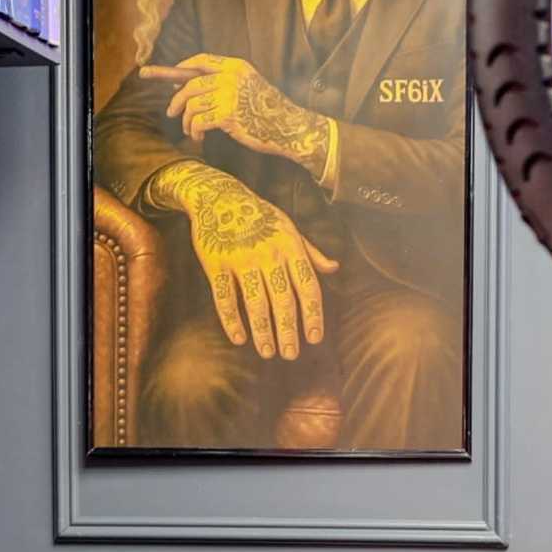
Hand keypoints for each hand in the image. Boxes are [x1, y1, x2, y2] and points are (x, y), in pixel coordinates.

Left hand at [138, 55, 330, 170]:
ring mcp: (229, 96)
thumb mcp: (249, 85)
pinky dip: (194, 131)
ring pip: (192, 105)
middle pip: (190, 84)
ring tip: (190, 130)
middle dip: (176, 100)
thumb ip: (226, 81)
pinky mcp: (228, 116)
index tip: (167, 77)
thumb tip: (190, 86)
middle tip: (171, 112)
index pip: (201, 60)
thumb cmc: (268, 110)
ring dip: (186, 120)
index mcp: (236, 66)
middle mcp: (231, 77)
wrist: (289, 127)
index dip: (180, 68)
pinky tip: (198, 138)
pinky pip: (199, 122)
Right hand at [160, 165, 339, 359]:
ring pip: (255, 303)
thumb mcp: (290, 228)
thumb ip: (311, 252)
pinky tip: (239, 338)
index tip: (315, 338)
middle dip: (288, 331)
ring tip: (268, 352)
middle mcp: (269, 256)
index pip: (308, 287)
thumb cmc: (260, 215)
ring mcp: (242, 260)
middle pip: (283, 301)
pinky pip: (225, 297)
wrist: (219, 196)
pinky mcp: (217, 264)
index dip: (313, 315)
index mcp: (290, 248)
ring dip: (263, 331)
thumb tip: (334, 268)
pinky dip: (231, 320)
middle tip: (291, 354)